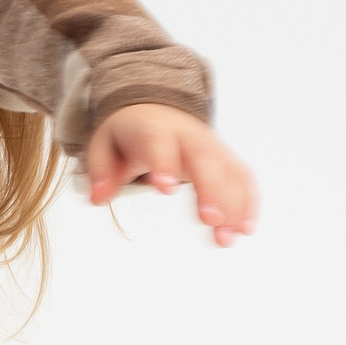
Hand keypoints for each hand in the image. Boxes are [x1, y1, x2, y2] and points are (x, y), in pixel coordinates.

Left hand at [86, 104, 258, 246]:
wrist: (155, 106)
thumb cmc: (131, 132)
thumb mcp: (104, 144)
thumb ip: (101, 171)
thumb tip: (98, 198)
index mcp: (155, 129)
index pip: (160, 143)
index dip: (165, 164)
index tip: (166, 189)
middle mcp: (189, 135)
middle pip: (205, 159)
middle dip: (210, 189)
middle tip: (210, 220)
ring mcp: (211, 146)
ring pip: (228, 171)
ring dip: (233, 204)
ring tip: (228, 238)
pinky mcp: (225, 159)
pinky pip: (242, 177)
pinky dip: (247, 202)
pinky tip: (245, 229)